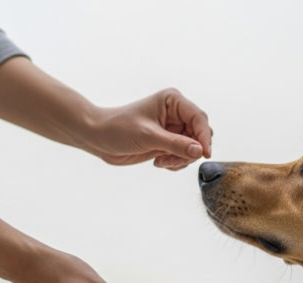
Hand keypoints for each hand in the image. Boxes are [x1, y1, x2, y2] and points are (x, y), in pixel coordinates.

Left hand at [84, 88, 213, 170]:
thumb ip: (175, 144)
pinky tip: (159, 162)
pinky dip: (175, 162)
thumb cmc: (118, 129)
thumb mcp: (148, 136)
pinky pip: (183, 155)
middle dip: (190, 151)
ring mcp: (173, 128)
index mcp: (173, 101)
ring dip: (181, 159)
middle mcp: (176, 113)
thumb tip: (200, 151)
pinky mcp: (168, 142)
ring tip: (162, 161)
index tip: (204, 154)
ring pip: (193, 147)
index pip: (199, 118)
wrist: (99, 138)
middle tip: (171, 160)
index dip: (204, 137)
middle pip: (199, 134)